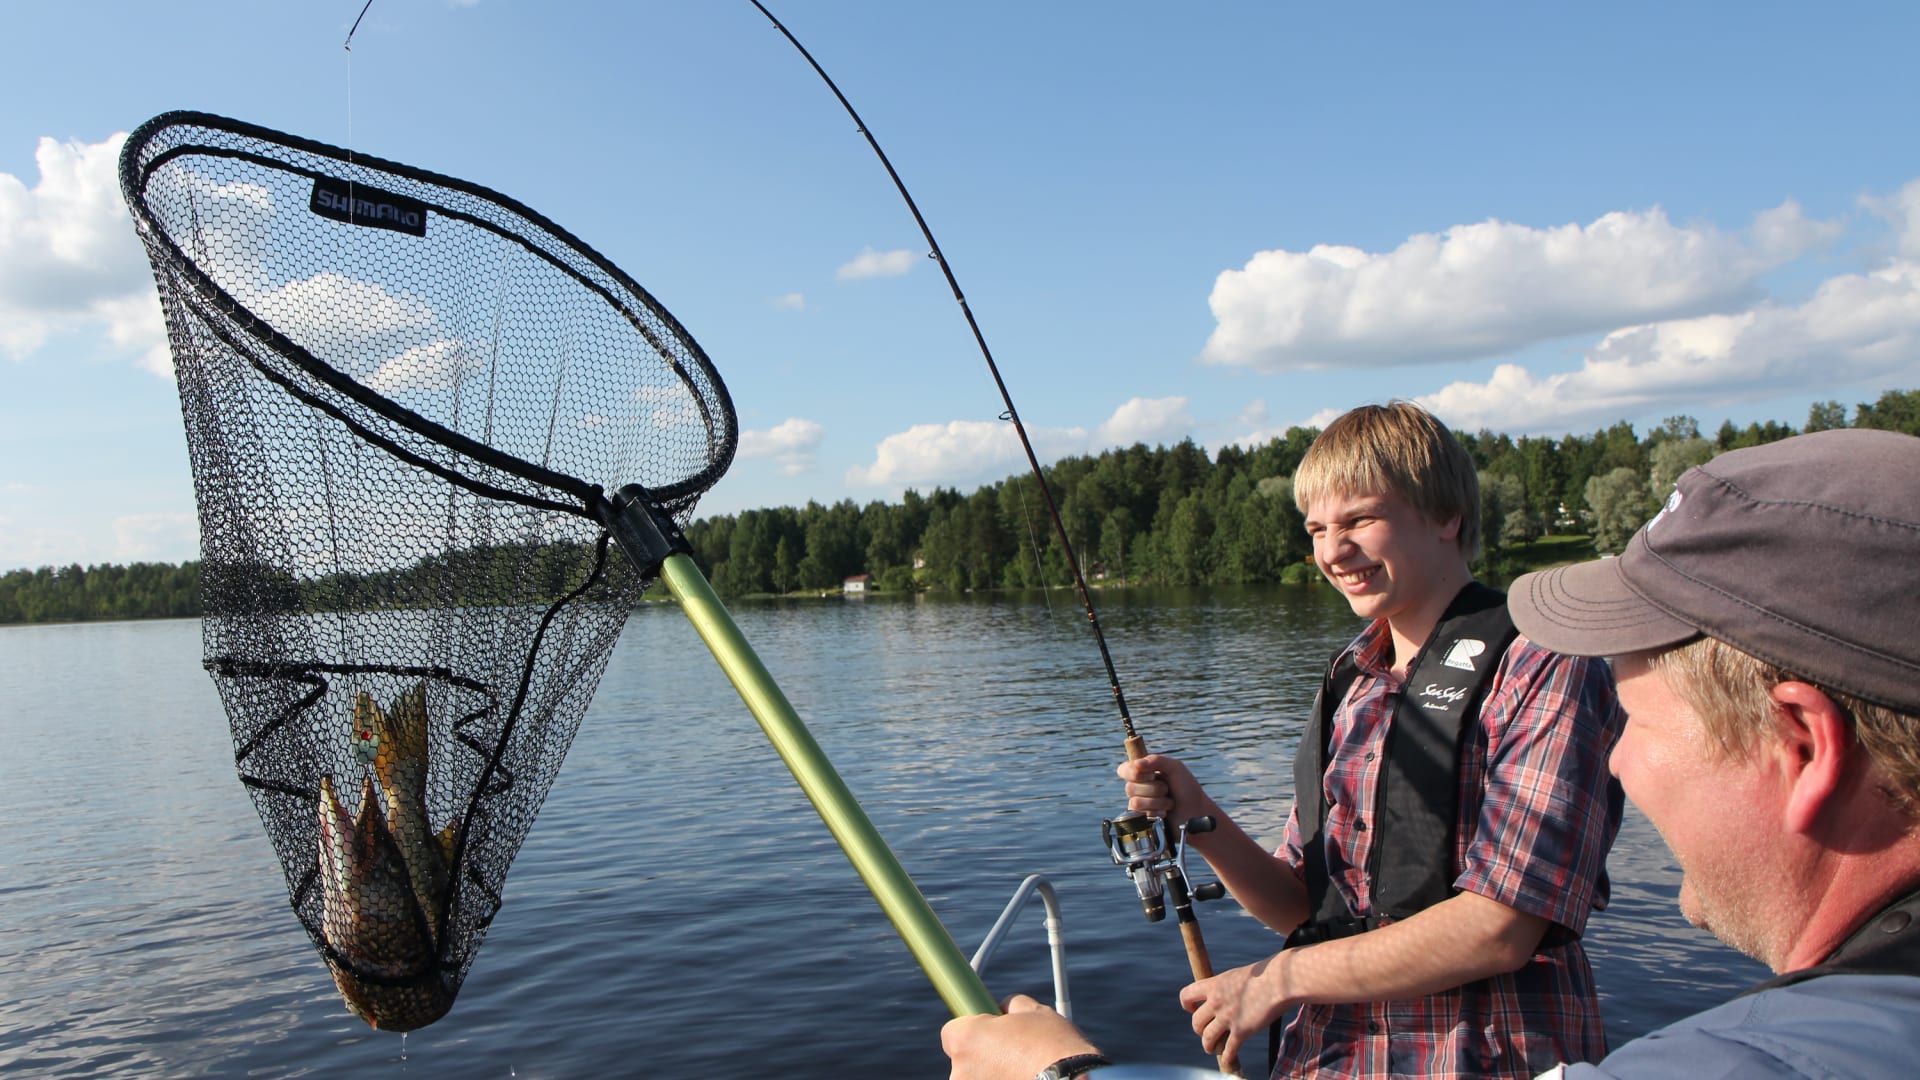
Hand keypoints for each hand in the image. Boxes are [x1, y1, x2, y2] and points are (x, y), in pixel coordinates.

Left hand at [942, 995, 1099, 1079]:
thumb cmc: (1055, 1049)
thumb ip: (1010, 1006)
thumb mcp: (1034, 1011)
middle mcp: (960, 1072)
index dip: (972, 1029)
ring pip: (977, 1079)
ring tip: (1023, 1071)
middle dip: (984, 1055)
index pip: (952, 1031)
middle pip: (965, 1059)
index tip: (986, 1032)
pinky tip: (1024, 1079)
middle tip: (1014, 1053)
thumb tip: (1006, 1009)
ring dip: (992, 1075)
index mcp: (967, 1039)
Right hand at [1116, 753, 1215, 821]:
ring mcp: (1140, 805)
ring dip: (1158, 802)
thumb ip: (1155, 760)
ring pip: (1135, 802)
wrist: (1197, 813)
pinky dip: (1156, 812)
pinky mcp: (1142, 820)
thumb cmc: (1188, 789)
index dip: (1132, 773)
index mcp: (1144, 772)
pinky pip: (1139, 815)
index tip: (1151, 775)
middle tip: (1167, 790)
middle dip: (1154, 789)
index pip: (1124, 770)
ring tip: (1169, 803)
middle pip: (1130, 787)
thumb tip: (1135, 764)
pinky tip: (1165, 813)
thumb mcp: (1175, 767)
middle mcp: (1139, 788)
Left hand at [1180, 955, 1287, 1066]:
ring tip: (1211, 1048)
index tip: (1193, 1009)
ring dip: (1208, 1046)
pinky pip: (1228, 1050)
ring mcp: (1228, 1017)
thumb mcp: (1237, 976)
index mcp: (1214, 985)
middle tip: (1206, 1031)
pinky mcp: (1242, 1031)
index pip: (1187, 995)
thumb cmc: (1264, 975)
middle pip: (1196, 1022)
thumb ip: (1227, 987)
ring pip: (1207, 1038)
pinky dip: (1227, 1057)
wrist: (1280, 981)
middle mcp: (1217, 1002)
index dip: (1187, 1005)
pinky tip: (1228, 1060)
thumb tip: (1227, 994)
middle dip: (1200, 1029)